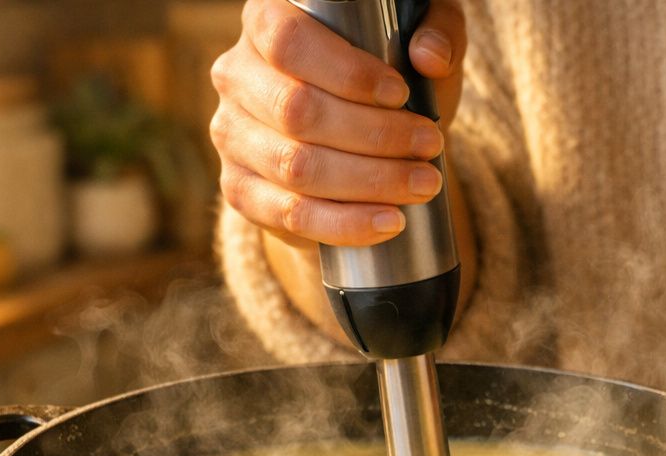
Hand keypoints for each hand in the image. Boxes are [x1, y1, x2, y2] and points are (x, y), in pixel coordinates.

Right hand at [210, 0, 466, 246]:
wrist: (350, 142)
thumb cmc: (384, 76)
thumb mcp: (414, 41)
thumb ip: (434, 30)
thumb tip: (430, 57)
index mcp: (265, 22)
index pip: (290, 42)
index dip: (346, 71)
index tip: (400, 93)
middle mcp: (237, 76)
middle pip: (296, 110)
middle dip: (373, 134)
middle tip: (429, 146)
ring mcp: (231, 136)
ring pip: (295, 167)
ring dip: (368, 182)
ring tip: (422, 184)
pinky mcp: (239, 189)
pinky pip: (289, 215)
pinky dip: (345, 223)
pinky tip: (388, 222)